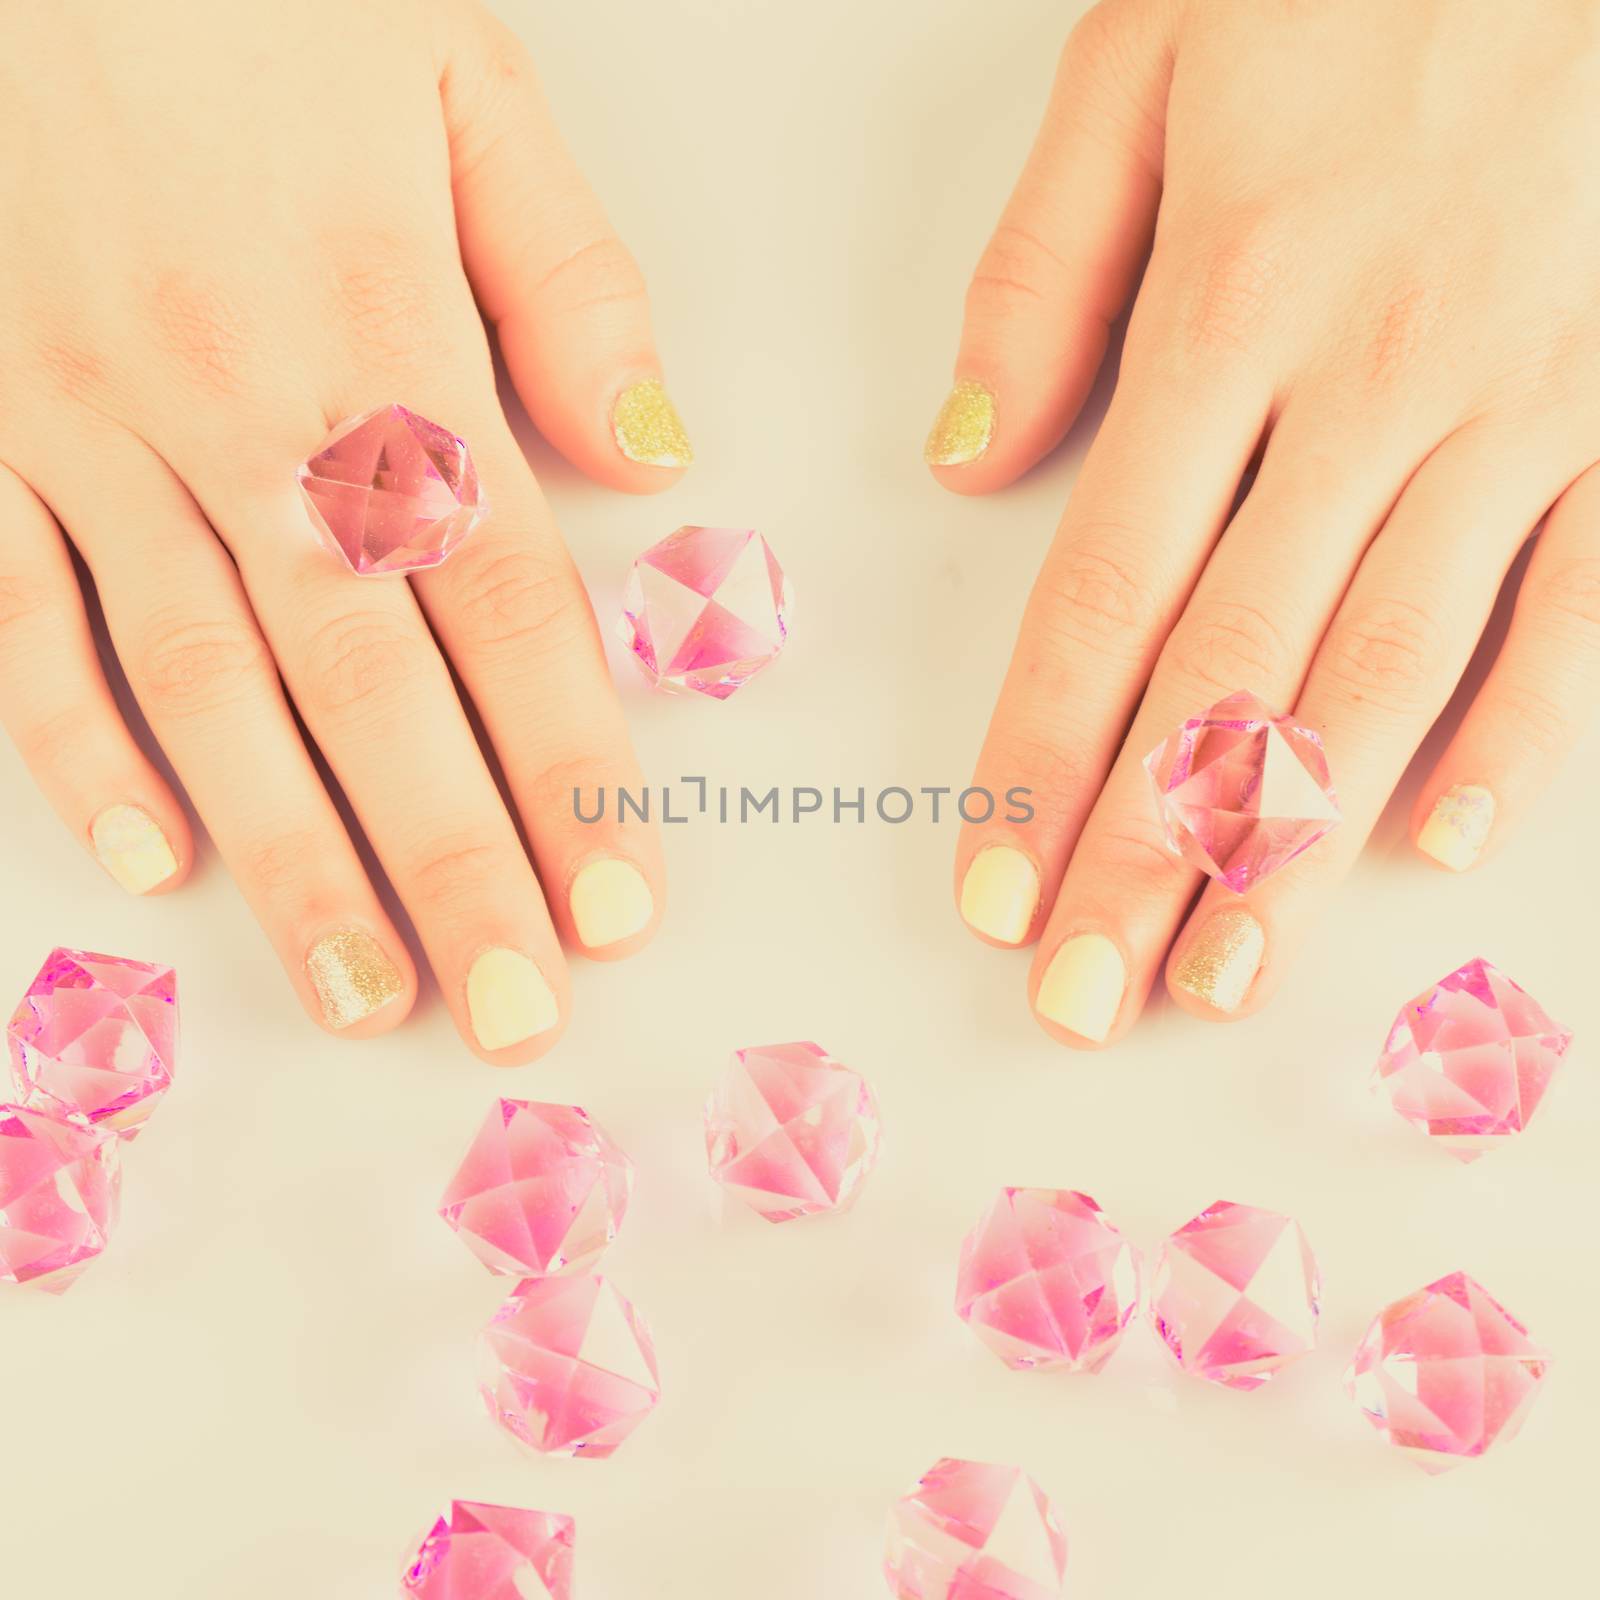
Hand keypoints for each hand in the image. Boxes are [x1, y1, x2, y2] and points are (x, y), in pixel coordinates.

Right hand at [0, 0, 686, 1060]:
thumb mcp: (458, 77)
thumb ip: (569, 278)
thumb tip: (656, 455)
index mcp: (376, 329)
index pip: (504, 597)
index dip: (569, 761)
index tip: (620, 902)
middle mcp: (234, 408)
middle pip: (367, 681)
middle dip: (451, 859)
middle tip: (514, 1008)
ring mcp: (86, 428)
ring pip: (203, 684)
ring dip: (289, 855)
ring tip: (367, 992)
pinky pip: (20, 615)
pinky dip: (73, 749)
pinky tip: (151, 866)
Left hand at [935, 0, 1599, 1043]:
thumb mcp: (1152, 53)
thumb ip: (1047, 268)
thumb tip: (967, 457)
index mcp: (1232, 306)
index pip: (1105, 592)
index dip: (1040, 758)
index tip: (994, 887)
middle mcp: (1373, 384)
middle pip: (1227, 674)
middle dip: (1142, 856)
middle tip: (1076, 999)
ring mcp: (1521, 407)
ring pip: (1384, 674)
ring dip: (1296, 847)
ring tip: (1219, 978)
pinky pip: (1578, 605)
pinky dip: (1512, 736)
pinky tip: (1433, 850)